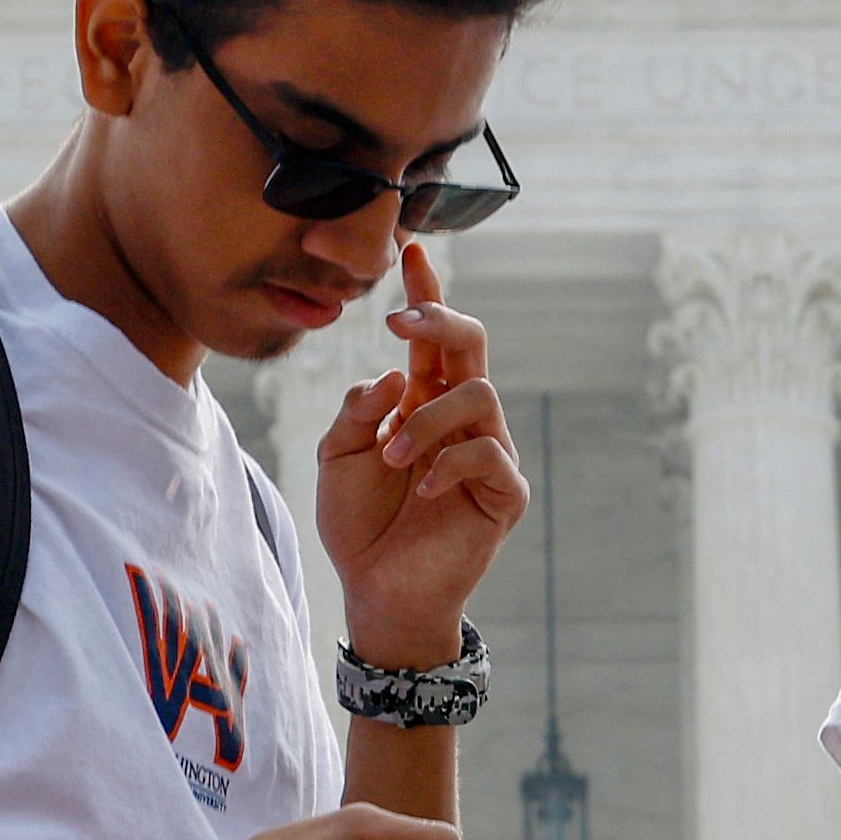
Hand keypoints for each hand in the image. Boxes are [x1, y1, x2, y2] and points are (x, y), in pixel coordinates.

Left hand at [310, 238, 524, 665]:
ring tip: (390, 457)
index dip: (426, 290)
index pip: (432, 335)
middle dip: (440, 319)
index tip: (411, 247)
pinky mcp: (505, 493)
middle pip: (471, 342)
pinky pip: (489, 456)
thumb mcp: (335, 456)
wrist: (377, 591)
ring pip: (479, 395)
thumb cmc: (358, 523)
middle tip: (398, 322)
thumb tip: (393, 372)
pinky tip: (422, 486)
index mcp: (423, 399)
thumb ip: (356, 410)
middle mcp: (461, 417)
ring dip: (427, 420)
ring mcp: (488, 451)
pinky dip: (450, 463)